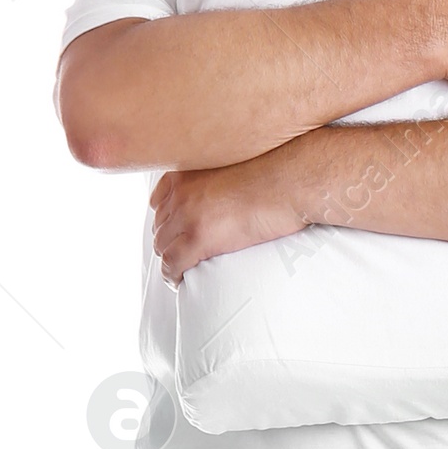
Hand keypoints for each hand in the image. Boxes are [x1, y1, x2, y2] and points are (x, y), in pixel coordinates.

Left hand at [150, 159, 304, 284]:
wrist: (289, 183)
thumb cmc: (274, 175)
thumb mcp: (233, 167)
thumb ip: (216, 180)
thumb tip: (220, 200)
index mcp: (187, 173)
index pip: (158, 201)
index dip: (166, 221)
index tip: (175, 233)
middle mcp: (181, 192)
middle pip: (160, 226)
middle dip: (169, 243)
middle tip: (182, 257)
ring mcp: (188, 215)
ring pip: (162, 247)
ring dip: (170, 261)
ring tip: (182, 271)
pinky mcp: (200, 237)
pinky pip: (172, 263)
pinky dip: (172, 275)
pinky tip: (180, 281)